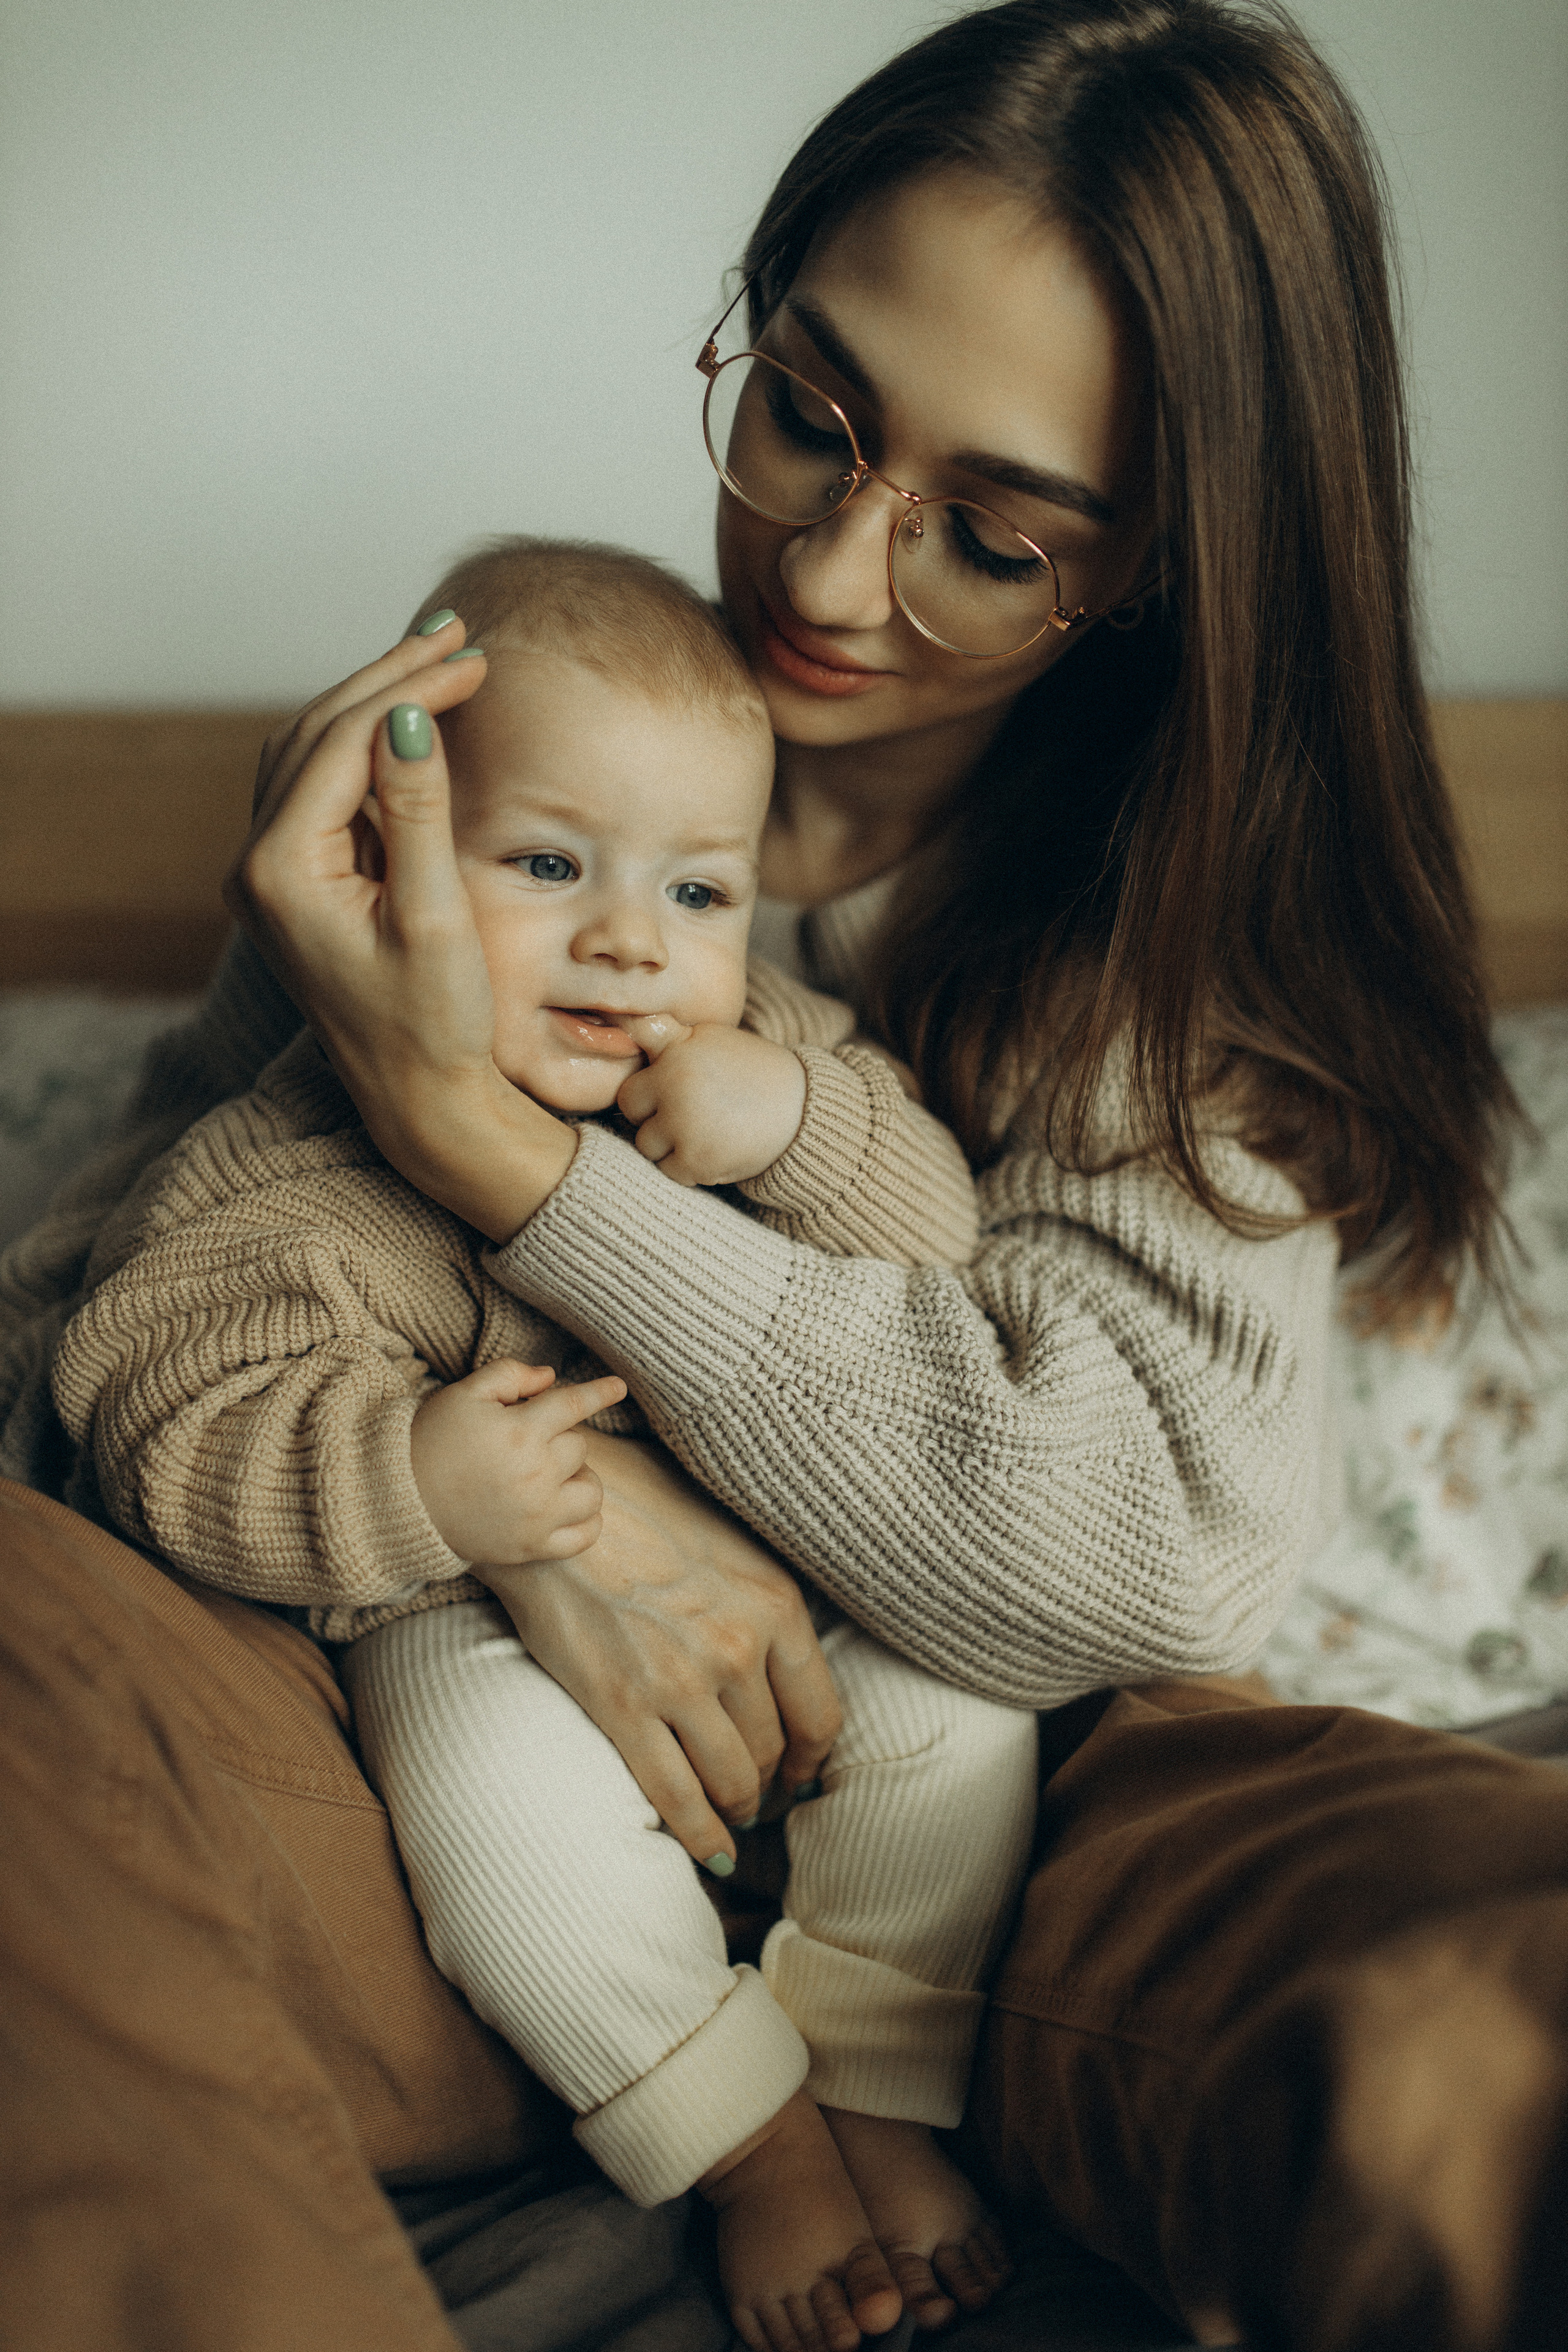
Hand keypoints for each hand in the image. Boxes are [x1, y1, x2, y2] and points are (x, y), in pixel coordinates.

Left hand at [224, 620, 576, 1241]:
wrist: (418, 1101)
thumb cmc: (434, 1025)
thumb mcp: (434, 916)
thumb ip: (417, 811)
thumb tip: (408, 715)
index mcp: (281, 870)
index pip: (342, 742)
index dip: (410, 691)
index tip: (475, 660)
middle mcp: (258, 866)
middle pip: (317, 734)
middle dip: (388, 680)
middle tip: (457, 638)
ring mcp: (272, 875)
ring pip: (313, 754)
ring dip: (371, 703)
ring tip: (435, 661)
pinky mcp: (296, 884)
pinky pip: (321, 790)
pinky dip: (362, 747)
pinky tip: (406, 723)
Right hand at [410, 1359, 626, 1565]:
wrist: (398, 1502)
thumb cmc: (430, 1441)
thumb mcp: (463, 1394)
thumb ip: (510, 1375)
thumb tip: (551, 1377)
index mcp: (520, 1432)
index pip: (575, 1405)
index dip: (600, 1392)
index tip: (619, 1387)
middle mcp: (536, 1475)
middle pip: (579, 1446)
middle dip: (561, 1435)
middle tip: (531, 1438)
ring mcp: (537, 1515)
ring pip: (592, 1490)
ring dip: (580, 1476)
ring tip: (552, 1472)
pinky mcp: (531, 1547)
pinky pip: (585, 1536)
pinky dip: (587, 1520)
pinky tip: (570, 1506)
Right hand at [481, 1434, 841, 1869]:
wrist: (555, 1499)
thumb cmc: (642, 1505)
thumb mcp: (731, 1539)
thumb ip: (763, 1602)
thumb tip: (781, 1665)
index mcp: (776, 1604)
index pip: (821, 1714)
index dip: (812, 1756)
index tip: (800, 1769)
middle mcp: (739, 1648)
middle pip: (772, 1752)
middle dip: (768, 1783)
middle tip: (757, 1793)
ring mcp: (681, 1682)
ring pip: (730, 1781)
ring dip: (735, 1810)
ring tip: (731, 1815)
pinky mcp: (623, 1707)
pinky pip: (673, 1796)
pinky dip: (696, 1835)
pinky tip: (708, 1852)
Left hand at [616, 1019, 806, 1187]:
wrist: (802, 1109)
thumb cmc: (751, 1071)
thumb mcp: (709, 1040)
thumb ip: (664, 1037)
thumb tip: (620, 1021)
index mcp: (675, 1058)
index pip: (629, 1091)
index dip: (649, 1096)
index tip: (674, 1095)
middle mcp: (675, 1091)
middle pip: (633, 1119)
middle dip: (654, 1120)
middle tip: (691, 1115)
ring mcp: (685, 1128)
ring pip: (648, 1148)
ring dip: (670, 1146)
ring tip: (705, 1131)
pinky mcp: (699, 1162)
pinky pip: (672, 1172)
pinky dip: (690, 1167)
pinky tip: (716, 1149)